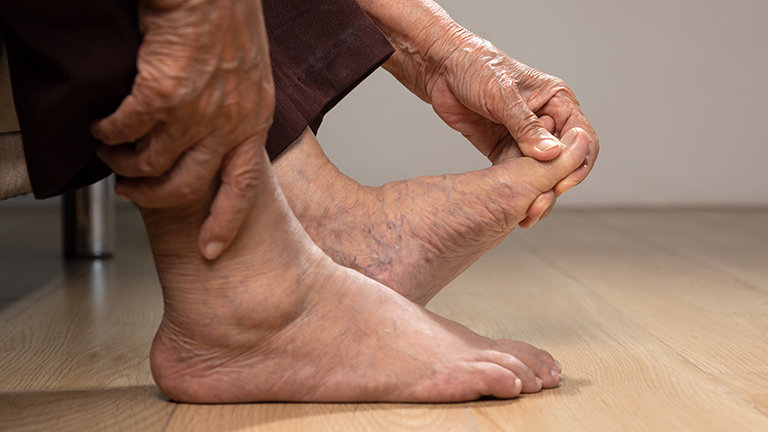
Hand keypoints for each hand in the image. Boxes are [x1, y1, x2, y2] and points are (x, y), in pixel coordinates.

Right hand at [92, 0, 273, 259]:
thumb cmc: (228, 19)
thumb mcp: (251, 75)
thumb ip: (237, 110)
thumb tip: (216, 136)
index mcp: (255, 121)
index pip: (243, 188)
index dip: (224, 223)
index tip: (210, 250)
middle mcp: (229, 123)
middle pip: (187, 187)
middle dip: (153, 197)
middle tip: (132, 192)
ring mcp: (195, 111)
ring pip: (150, 162)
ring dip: (122, 162)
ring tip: (111, 152)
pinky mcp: (161, 93)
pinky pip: (125, 130)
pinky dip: (107, 133)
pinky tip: (101, 125)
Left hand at [380, 15, 597, 226]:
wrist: (442, 69)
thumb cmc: (476, 68)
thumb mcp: (503, 95)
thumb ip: (526, 126)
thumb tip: (551, 154)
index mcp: (558, 101)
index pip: (582, 138)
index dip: (577, 163)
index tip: (562, 182)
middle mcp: (546, 121)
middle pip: (564, 161)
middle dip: (555, 184)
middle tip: (538, 205)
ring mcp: (525, 137)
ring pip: (542, 173)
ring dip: (537, 193)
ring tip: (526, 214)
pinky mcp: (504, 149)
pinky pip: (518, 175)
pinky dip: (518, 191)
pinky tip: (513, 208)